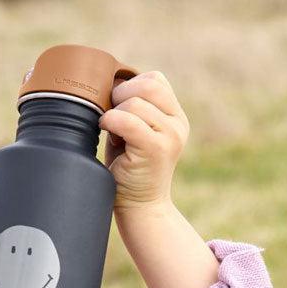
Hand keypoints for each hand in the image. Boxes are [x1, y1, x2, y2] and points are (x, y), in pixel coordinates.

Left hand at [99, 70, 188, 212]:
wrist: (140, 207)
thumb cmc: (130, 170)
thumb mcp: (134, 131)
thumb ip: (132, 107)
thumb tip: (110, 81)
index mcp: (175, 117)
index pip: (155, 80)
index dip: (130, 86)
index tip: (120, 110)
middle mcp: (178, 124)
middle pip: (148, 85)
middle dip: (122, 96)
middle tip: (113, 119)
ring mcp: (171, 136)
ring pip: (135, 102)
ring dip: (116, 114)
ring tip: (116, 135)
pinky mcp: (157, 148)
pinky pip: (128, 121)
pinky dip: (111, 122)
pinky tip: (108, 133)